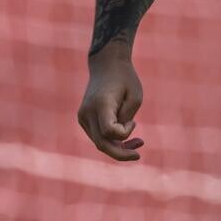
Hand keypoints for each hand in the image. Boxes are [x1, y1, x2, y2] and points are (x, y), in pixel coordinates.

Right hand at [78, 43, 144, 161]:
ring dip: (118, 147)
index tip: (134, 122)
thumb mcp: (135, 97)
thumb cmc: (125, 79)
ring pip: (99, 142)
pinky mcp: (83, 119)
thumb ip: (127, 119)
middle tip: (138, 155)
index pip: (109, 131)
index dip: (125, 133)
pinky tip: (126, 136)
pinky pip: (98, 136)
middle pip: (102, 144)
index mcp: (101, 104)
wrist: (106, 64)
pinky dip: (111, 140)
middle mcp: (87, 112)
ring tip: (138, 143)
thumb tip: (117, 138)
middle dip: (121, 153)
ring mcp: (83, 117)